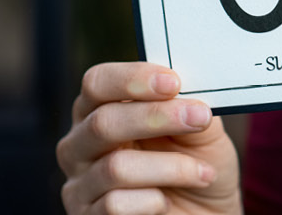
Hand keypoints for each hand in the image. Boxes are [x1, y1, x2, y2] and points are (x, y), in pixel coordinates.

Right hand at [56, 62, 240, 213]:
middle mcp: (80, 144)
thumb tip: (184, 92)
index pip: (97, 83)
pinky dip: (153, 201)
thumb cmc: (195, 167)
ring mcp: (80, 184)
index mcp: (98, 111)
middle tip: (199, 118)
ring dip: (170, 167)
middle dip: (156, 117)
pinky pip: (116, 204)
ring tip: (202, 172)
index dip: (132, 79)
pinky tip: (166, 202)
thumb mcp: (200, 132)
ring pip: (116, 167)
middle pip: (102, 122)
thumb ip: (188, 106)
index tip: (173, 82)